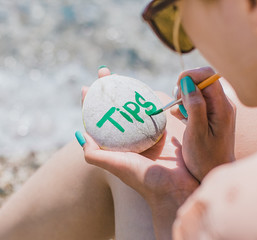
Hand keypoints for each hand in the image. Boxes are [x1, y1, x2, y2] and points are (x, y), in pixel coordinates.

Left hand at [78, 66, 198, 239]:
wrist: (174, 187)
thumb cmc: (143, 178)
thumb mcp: (115, 165)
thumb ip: (94, 154)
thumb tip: (78, 134)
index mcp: (117, 145)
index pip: (100, 119)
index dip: (91, 103)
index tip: (88, 86)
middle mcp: (130, 137)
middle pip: (117, 108)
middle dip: (109, 90)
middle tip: (104, 73)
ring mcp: (147, 133)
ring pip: (136, 107)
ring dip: (129, 91)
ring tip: (123, 76)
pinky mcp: (164, 130)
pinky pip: (155, 111)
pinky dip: (150, 99)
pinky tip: (147, 88)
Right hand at [171, 67, 235, 180]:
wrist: (212, 174)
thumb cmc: (205, 158)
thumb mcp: (196, 132)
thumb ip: (194, 106)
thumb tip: (188, 82)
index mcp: (223, 107)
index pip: (208, 75)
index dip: (190, 76)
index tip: (178, 89)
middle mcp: (223, 104)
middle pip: (203, 81)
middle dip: (186, 88)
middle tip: (178, 105)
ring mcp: (218, 109)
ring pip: (198, 90)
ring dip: (185, 99)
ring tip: (180, 115)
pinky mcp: (212, 115)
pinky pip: (198, 102)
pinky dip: (187, 107)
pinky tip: (183, 119)